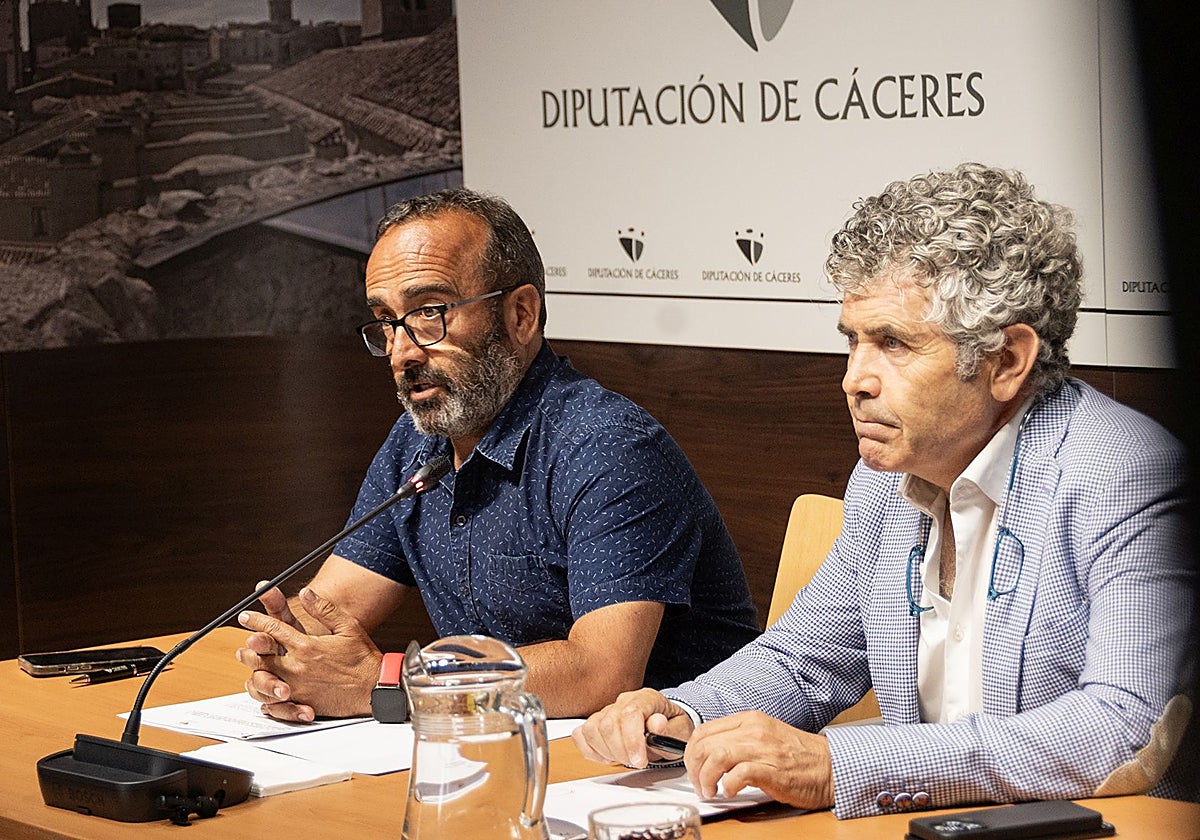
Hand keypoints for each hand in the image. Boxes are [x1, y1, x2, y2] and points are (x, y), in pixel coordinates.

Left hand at [236, 587, 381, 720]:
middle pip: (262, 655)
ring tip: (251, 665)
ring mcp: (297, 686)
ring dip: (254, 670)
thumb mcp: (347, 626)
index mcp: (307, 646)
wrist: (375, 689)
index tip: (246, 616)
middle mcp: (298, 666)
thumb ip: (323, 609)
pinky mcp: (301, 702)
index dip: (256, 621)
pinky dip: (265, 695)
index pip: (273, 629)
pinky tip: (265, 690)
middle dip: (250, 646)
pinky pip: (274, 700)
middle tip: (245, 641)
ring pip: (263, 678)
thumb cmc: (363, 659)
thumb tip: (305, 593)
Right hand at [572, 688, 695, 767]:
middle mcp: (623, 701)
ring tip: (624, 758)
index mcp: (646, 698)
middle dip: (621, 751)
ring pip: (592, 729)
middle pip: (608, 724)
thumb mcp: (681, 730)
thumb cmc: (672, 728)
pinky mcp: (595, 723)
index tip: (639, 760)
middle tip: (636, 762)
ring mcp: (607, 711)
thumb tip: (657, 724)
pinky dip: (591, 750)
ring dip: (606, 751)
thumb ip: (670, 730)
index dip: (632, 740)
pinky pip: (581, 735)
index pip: (630, 713)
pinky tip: (607, 756)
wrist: (666, 726)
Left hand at [685, 711, 833, 809]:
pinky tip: (729, 792)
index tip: (693, 769)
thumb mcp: (763, 736)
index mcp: (749, 720)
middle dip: (694, 768)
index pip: (704, 730)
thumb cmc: (798, 756)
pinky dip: (727, 785)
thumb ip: (738, 739)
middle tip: (699, 785)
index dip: (691, 753)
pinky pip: (738, 774)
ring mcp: (763, 748)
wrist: (830, 766)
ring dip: (706, 778)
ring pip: (716, 756)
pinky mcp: (772, 769)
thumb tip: (709, 754)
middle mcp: (754, 730)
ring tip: (710, 791)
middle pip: (705, 744)